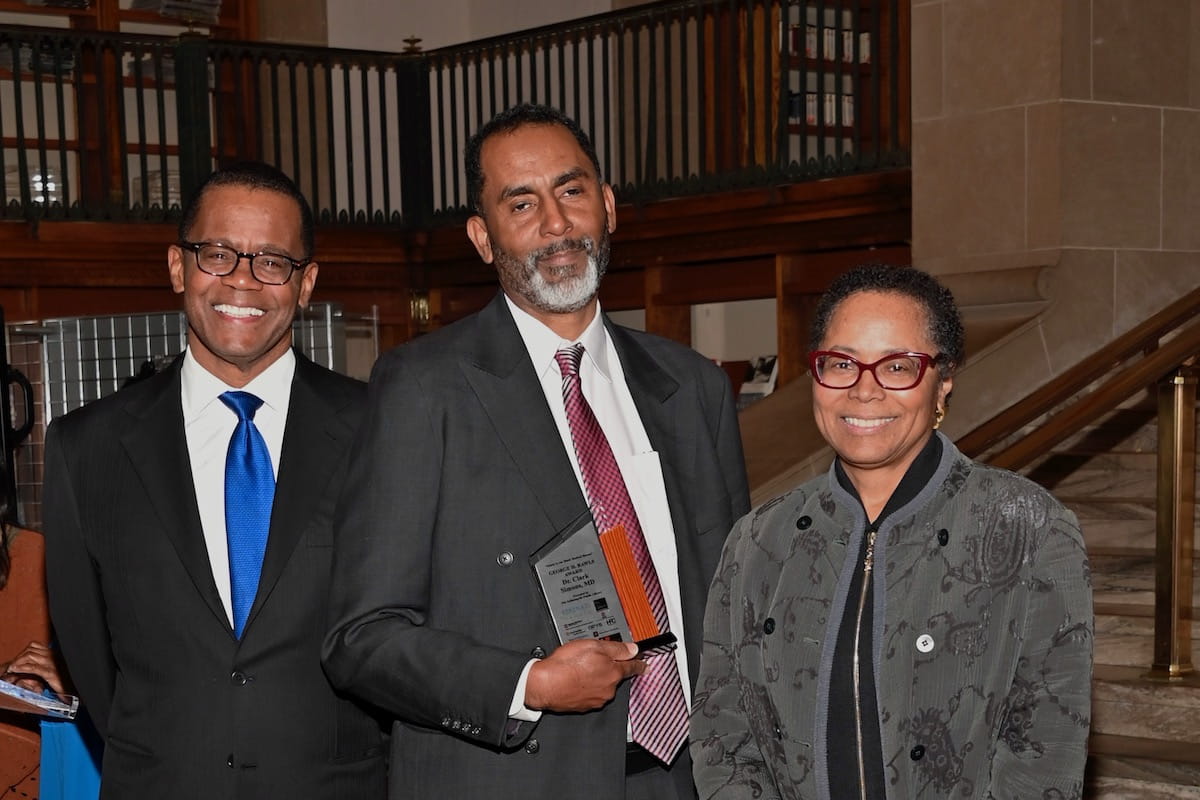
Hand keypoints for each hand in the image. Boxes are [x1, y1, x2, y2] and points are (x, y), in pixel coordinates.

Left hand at [2, 641, 64, 694]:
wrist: (78, 689)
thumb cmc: (69, 681)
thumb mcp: (58, 669)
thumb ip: (48, 664)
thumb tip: (36, 664)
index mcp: (55, 653)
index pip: (34, 646)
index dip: (23, 652)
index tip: (17, 661)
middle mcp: (54, 655)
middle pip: (30, 649)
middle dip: (18, 657)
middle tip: (13, 666)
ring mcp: (52, 663)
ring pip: (29, 655)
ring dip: (18, 661)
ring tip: (13, 669)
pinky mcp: (50, 673)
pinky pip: (32, 667)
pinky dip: (21, 668)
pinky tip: (17, 670)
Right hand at [524, 639, 644, 711]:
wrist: (544, 685)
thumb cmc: (565, 665)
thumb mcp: (593, 645)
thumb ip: (616, 648)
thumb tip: (632, 649)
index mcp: (613, 672)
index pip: (632, 667)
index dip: (639, 664)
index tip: (645, 666)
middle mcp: (608, 689)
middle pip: (615, 676)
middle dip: (607, 668)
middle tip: (591, 659)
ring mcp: (596, 699)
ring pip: (601, 685)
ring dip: (594, 677)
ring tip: (578, 669)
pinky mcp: (584, 706)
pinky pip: (589, 693)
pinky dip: (584, 687)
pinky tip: (573, 679)